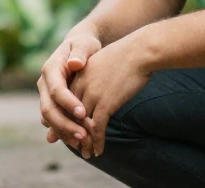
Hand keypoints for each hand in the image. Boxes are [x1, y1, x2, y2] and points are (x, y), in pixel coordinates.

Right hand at [37, 28, 102, 155]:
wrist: (79, 49)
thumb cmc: (84, 45)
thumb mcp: (84, 43)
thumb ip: (80, 52)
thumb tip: (74, 63)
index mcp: (50, 69)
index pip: (56, 89)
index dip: (68, 102)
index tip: (83, 112)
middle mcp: (44, 84)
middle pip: (48, 108)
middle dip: (64, 124)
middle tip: (83, 135)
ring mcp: (46, 96)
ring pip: (49, 119)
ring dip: (63, 132)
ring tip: (82, 142)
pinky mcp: (52, 104)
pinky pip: (54, 121)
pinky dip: (64, 133)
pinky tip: (77, 143)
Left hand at [69, 33, 153, 156]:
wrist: (140, 51)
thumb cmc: (125, 56)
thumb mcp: (101, 64)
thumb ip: (93, 77)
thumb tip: (95, 86)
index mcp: (77, 76)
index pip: (64, 103)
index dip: (65, 118)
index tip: (68, 130)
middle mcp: (80, 86)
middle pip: (68, 116)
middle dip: (70, 134)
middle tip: (75, 146)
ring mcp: (91, 95)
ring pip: (80, 125)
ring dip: (83, 142)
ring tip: (86, 153)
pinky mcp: (105, 103)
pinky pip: (97, 129)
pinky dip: (97, 142)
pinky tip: (99, 151)